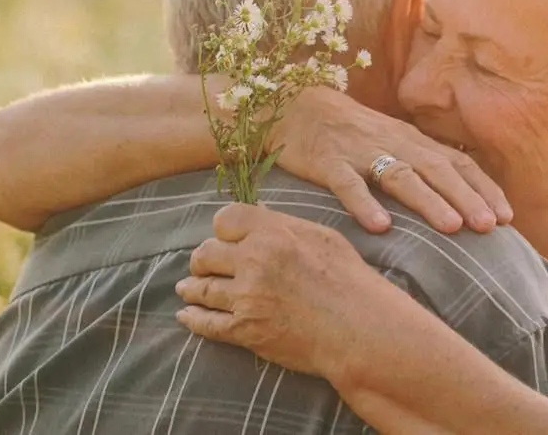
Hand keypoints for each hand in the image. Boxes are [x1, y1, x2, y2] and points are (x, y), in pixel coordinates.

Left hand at [175, 203, 407, 378]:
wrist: (361, 329)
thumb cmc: (350, 281)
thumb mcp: (322, 237)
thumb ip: (285, 226)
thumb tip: (259, 217)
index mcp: (273, 232)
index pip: (224, 219)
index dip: (222, 229)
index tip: (224, 238)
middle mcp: (254, 260)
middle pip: (206, 252)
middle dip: (204, 259)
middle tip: (204, 265)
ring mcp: (246, 296)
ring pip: (201, 288)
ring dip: (192, 288)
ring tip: (187, 288)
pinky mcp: (244, 329)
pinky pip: (206, 323)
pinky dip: (193, 319)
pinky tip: (187, 315)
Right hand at [269, 86, 512, 232]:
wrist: (296, 107)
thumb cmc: (351, 133)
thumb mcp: (392, 143)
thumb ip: (422, 166)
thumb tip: (461, 201)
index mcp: (412, 141)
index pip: (457, 162)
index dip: (483, 188)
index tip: (508, 217)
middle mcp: (393, 144)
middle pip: (437, 169)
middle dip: (466, 197)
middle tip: (491, 227)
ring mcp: (360, 152)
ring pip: (400, 176)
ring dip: (428, 201)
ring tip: (452, 227)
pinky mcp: (328, 162)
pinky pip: (348, 184)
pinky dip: (364, 203)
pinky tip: (380, 227)